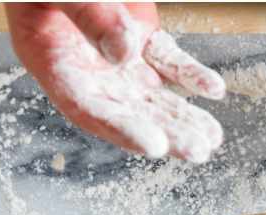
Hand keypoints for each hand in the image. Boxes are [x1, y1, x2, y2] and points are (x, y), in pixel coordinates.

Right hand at [6, 3, 224, 162]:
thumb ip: (88, 14)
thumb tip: (124, 54)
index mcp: (52, 58)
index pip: (88, 107)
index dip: (121, 129)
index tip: (153, 144)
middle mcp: (88, 68)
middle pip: (129, 110)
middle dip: (165, 132)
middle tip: (196, 150)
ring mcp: (118, 57)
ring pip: (154, 95)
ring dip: (183, 116)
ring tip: (212, 136)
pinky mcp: (142, 41)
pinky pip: (170, 62)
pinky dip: (191, 75)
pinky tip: (214, 89)